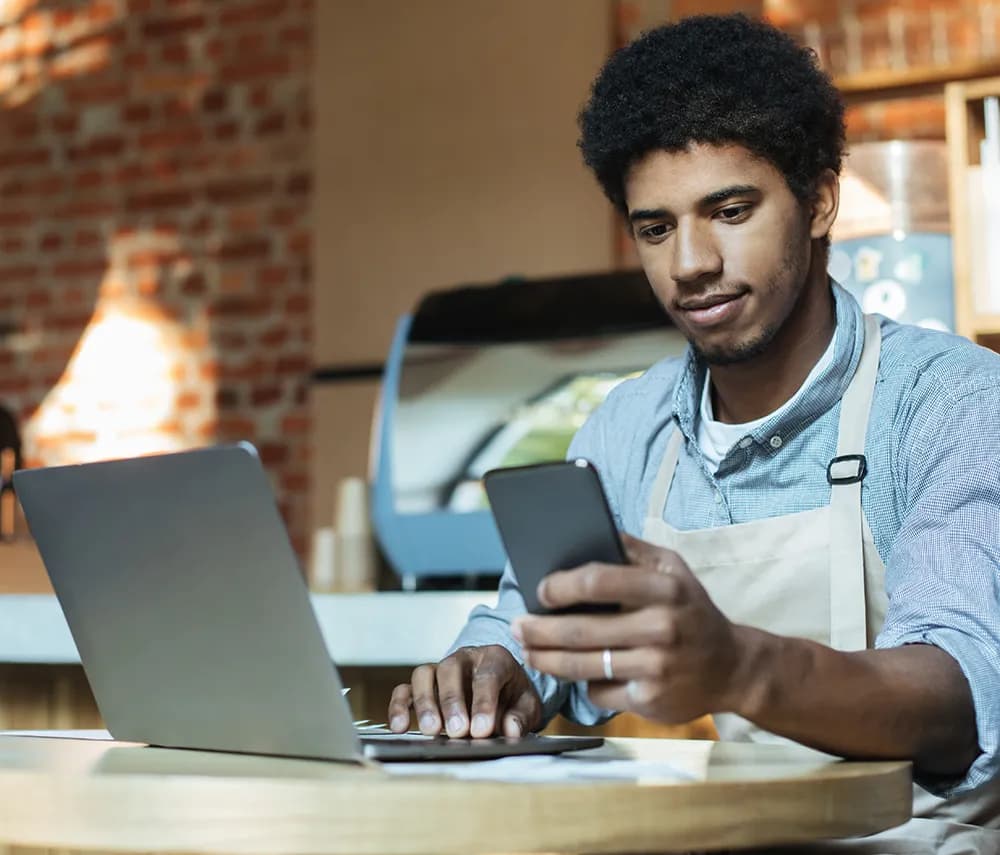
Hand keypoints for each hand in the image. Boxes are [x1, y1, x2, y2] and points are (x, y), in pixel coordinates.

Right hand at [387, 644, 542, 737]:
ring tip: (432, 731)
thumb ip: (521, 717)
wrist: (504, 691)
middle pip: (451, 669)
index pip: (487, 675)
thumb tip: (510, 730)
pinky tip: (399, 727)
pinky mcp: (424, 686)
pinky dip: (399, 706)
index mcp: (494, 658)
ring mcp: (441, 670)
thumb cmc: (514, 697)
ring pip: (424, 674)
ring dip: (426, 703)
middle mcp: (465, 658)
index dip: (483, 703)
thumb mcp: (528, 705)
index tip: (482, 730)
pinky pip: (405, 690)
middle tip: (458, 731)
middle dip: (453, 701)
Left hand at [512, 534, 746, 722]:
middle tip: (516, 626)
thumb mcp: (673, 568)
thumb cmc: (691, 609)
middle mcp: (662, 627)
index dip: (560, 586)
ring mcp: (656, 668)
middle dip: (538, 630)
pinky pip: (599, 692)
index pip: (598, 580)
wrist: (734, 667)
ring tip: (528, 650)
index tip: (540, 590)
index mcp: (664, 587)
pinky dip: (583, 683)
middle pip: (580, 631)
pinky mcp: (650, 700)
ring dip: (545, 659)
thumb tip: (584, 529)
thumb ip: (632, 549)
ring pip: (582, 666)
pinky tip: (574, 672)